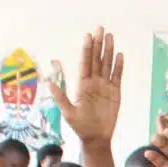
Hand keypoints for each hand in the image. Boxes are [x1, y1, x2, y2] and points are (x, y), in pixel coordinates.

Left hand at [49, 29, 123, 145]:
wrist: (96, 138)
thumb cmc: (80, 126)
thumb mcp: (68, 112)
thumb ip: (60, 97)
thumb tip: (49, 82)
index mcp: (82, 85)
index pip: (85, 63)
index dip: (87, 49)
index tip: (88, 36)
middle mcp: (93, 83)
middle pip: (96, 59)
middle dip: (98, 44)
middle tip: (100, 28)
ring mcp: (105, 87)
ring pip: (107, 65)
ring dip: (109, 51)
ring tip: (110, 36)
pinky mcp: (115, 93)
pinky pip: (117, 77)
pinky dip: (118, 66)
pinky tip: (119, 55)